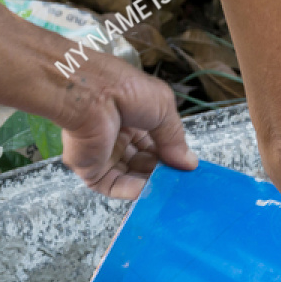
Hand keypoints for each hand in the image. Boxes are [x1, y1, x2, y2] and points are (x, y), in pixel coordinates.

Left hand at [56, 55, 198, 199]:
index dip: (170, 154)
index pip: (154, 142)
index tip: (185, 165)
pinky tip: (151, 190)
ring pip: (131, 176)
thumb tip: (189, 163)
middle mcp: (117, 135)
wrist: (91, 95)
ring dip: (151, 182)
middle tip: (179, 178)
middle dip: (162, 170)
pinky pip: (115, 186)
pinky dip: (134, 190)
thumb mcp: (163, 108)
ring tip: (169, 186)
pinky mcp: (91, 170)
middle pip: (144, 161)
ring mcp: (103, 154)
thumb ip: (175, 138)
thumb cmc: (125, 91)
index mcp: (132, 117)